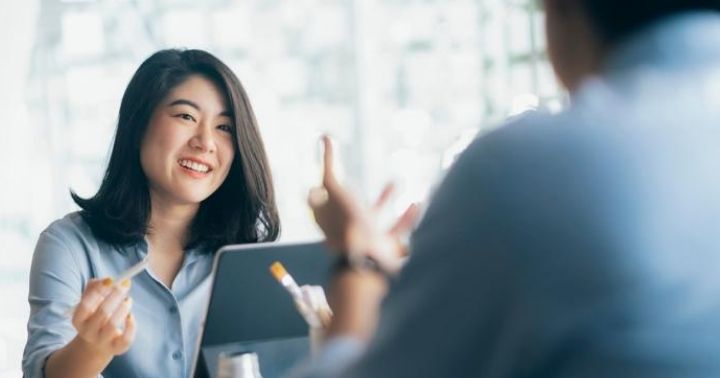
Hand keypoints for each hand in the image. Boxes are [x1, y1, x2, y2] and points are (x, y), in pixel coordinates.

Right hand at [71, 278, 135, 356]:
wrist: (96, 343)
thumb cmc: (95, 315)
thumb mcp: (90, 300)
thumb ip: (95, 286)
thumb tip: (109, 279)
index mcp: (78, 319)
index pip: (85, 305)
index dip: (98, 291)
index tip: (112, 280)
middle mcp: (87, 332)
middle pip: (102, 313)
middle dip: (116, 296)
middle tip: (126, 284)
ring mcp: (101, 342)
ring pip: (113, 325)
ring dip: (124, 308)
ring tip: (128, 300)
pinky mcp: (116, 349)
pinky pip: (126, 338)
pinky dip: (131, 325)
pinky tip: (131, 317)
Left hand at [308, 135, 419, 273]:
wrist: (367, 262)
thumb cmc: (348, 224)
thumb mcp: (334, 189)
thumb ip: (328, 165)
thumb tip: (325, 137)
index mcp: (330, 217)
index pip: (320, 201)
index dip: (321, 190)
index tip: (327, 174)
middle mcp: (347, 228)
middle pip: (349, 208)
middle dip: (352, 188)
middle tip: (353, 172)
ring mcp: (366, 238)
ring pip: (376, 218)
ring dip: (386, 199)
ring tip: (396, 181)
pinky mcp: (385, 248)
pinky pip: (397, 230)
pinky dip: (408, 216)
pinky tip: (418, 203)